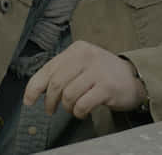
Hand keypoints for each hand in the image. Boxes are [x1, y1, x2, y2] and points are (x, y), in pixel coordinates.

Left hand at [22, 41, 146, 118]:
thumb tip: (38, 88)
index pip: (49, 68)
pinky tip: (82, 111)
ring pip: (68, 95)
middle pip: (56, 83)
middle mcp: (86, 56)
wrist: (133, 79)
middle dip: (50, 101)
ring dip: (67, 107)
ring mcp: (97, 71)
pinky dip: (78, 112)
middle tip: (51, 110)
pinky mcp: (106, 87)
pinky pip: (82, 104)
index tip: (28, 100)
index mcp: (77, 49)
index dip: (35, 87)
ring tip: (73, 108)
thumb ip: (63, 72)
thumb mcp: (83, 64)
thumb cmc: (103, 74)